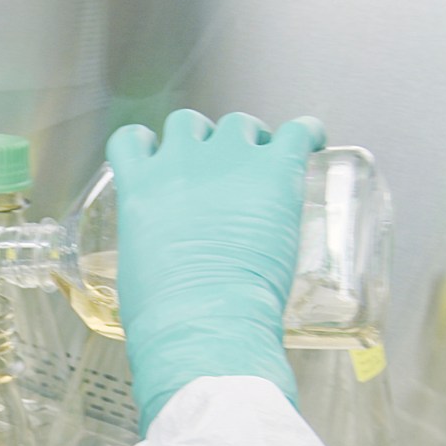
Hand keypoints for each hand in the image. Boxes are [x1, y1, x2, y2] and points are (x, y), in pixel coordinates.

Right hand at [108, 109, 323, 431]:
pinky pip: (297, 130)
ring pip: (238, 123)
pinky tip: (312, 141)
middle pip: (188, 123)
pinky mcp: (273, 171)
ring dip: (250, 139)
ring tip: (266, 163)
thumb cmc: (165, 314)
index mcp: (139, 187)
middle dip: (203, 141)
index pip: (133, 140)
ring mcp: (227, 162)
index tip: (162, 157)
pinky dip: (307, 132)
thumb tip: (167, 262)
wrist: (202, 322)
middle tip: (221, 170)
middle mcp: (179, 162)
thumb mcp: (135, 273)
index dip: (150, 146)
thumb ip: (149, 249)